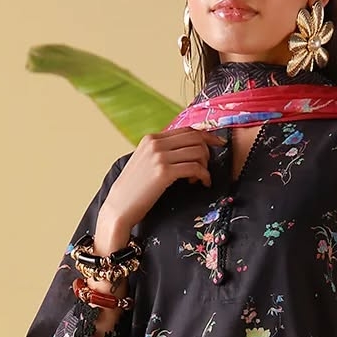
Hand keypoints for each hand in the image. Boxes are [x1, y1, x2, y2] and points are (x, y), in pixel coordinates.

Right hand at [103, 125, 227, 228]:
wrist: (119, 207)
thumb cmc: (134, 190)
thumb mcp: (145, 163)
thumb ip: (162, 152)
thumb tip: (186, 150)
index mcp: (151, 138)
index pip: (186, 130)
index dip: (206, 136)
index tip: (218, 144)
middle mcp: (156, 143)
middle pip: (195, 137)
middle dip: (208, 151)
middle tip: (207, 167)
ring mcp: (159, 156)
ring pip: (198, 151)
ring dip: (205, 165)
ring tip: (199, 178)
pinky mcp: (164, 172)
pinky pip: (195, 167)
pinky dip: (203, 175)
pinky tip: (201, 183)